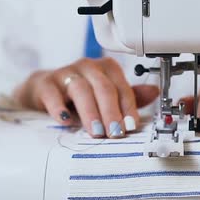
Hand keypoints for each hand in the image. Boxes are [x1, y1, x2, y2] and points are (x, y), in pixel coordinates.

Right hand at [13, 57, 158, 137]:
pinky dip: (59, 108)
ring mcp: (66, 73)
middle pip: (104, 88)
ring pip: (81, 90)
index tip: (130, 127)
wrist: (45, 90)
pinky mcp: (46, 83)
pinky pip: (52, 94)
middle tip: (115, 133)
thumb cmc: (81, 94)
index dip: (128, 108)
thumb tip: (154, 93)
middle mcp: (88, 67)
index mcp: (107, 69)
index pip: (122, 88)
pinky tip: (65, 121)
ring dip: (91, 112)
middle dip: (111, 113)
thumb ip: (129, 97)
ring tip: (96, 131)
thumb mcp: (107, 96)